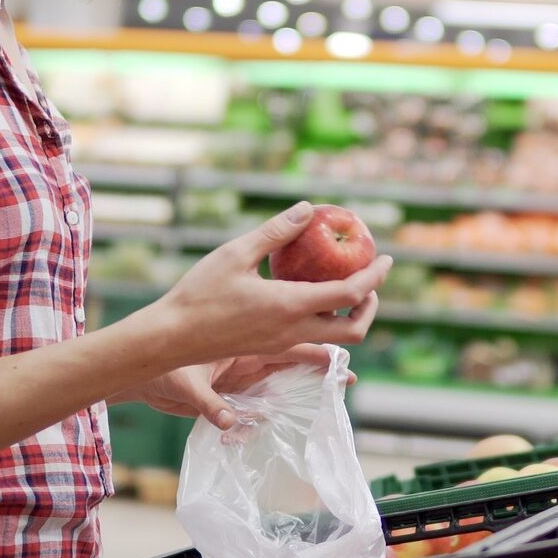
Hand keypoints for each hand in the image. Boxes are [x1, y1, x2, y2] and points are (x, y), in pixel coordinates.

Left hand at [119, 343, 358, 428]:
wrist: (140, 374)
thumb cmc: (161, 372)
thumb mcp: (186, 386)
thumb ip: (207, 404)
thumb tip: (228, 423)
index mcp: (245, 347)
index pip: (291, 344)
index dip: (320, 351)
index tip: (345, 353)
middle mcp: (245, 359)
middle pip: (293, 358)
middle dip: (322, 365)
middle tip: (349, 377)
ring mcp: (237, 374)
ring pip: (280, 375)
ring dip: (302, 380)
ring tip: (329, 390)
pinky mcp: (226, 390)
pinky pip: (258, 396)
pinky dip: (272, 404)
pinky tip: (284, 414)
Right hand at [153, 201, 391, 366]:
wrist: (170, 338)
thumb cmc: (199, 293)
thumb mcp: (236, 253)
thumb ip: (275, 232)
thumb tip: (308, 209)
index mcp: (290, 306)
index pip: (351, 294)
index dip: (375, 277)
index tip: (387, 258)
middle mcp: (293, 331)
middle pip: (353, 332)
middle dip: (371, 306)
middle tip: (369, 279)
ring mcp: (282, 344)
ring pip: (334, 340)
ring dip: (349, 316)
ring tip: (344, 284)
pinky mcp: (270, 348)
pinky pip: (311, 338)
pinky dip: (325, 319)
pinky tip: (309, 293)